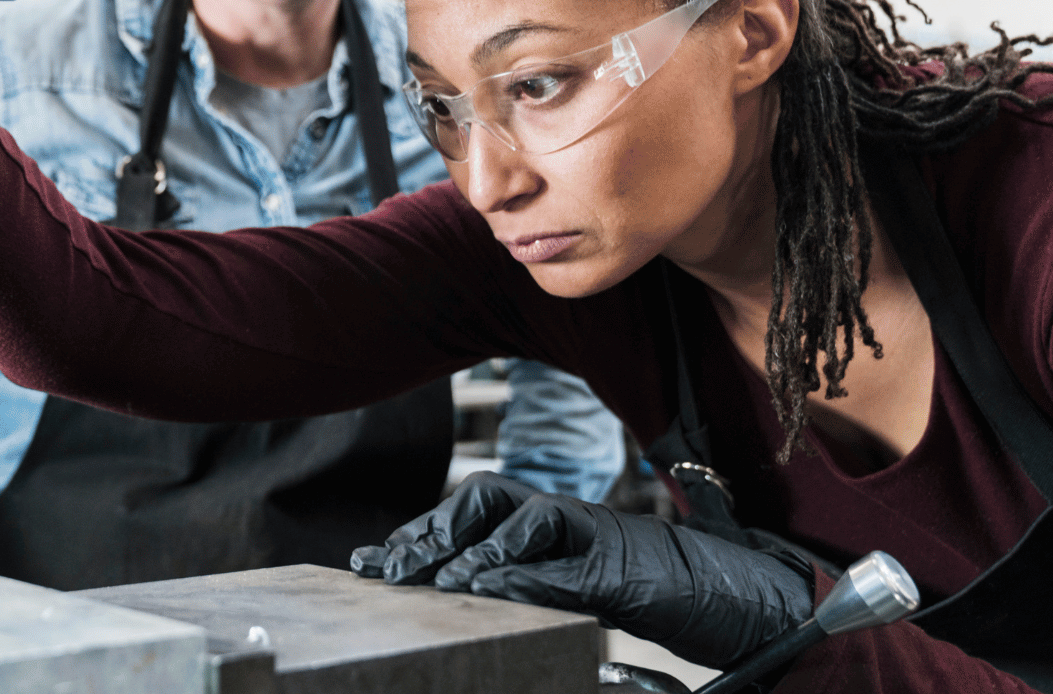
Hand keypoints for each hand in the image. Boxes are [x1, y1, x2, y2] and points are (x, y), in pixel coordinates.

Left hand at [350, 472, 814, 667]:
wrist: (731, 595)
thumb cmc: (652, 593)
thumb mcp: (570, 592)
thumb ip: (523, 584)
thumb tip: (461, 595)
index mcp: (545, 522)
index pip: (466, 513)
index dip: (416, 533)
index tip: (366, 560)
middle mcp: (559, 517)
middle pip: (477, 501)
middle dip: (426, 535)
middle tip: (383, 571)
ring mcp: (586, 533)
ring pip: (510, 517)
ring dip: (464, 548)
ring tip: (428, 582)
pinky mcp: (613, 562)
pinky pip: (554, 561)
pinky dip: (515, 572)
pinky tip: (483, 591)